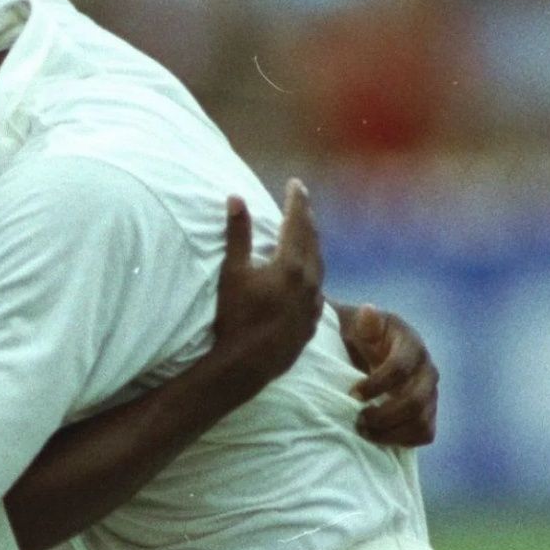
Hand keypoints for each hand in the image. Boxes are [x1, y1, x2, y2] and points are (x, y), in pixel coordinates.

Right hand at [211, 178, 324, 389]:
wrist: (243, 365)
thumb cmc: (233, 317)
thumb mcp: (231, 272)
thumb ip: (238, 234)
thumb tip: (236, 198)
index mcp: (290, 265)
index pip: (297, 223)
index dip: (297, 200)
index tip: (296, 183)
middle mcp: (308, 282)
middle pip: (312, 241)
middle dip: (306, 219)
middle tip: (302, 202)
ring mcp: (312, 304)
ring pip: (319, 266)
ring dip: (312, 246)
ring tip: (306, 234)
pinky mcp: (310, 323)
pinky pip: (318, 291)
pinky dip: (312, 275)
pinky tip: (307, 277)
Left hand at [341, 304, 437, 445]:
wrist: (368, 350)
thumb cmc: (360, 337)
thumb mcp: (359, 324)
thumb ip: (365, 323)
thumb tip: (368, 312)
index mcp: (411, 345)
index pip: (400, 368)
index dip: (376, 385)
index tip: (352, 394)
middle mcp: (427, 370)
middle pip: (415, 401)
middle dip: (383, 415)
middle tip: (357, 420)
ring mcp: (431, 393)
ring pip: (422, 421)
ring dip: (391, 432)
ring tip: (363, 430)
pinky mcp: (428, 412)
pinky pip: (425, 433)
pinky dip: (402, 440)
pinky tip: (377, 437)